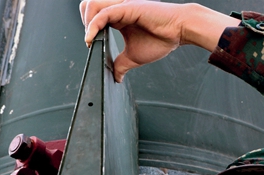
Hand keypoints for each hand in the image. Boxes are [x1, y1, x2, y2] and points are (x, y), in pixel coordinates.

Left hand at [80, 0, 235, 81]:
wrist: (179, 30)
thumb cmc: (161, 39)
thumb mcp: (134, 57)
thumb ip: (121, 66)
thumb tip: (116, 78)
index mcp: (118, 18)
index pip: (93, 18)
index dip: (88, 30)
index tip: (91, 47)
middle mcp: (117, 10)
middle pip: (87, 7)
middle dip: (83, 22)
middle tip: (92, 40)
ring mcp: (120, 6)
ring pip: (91, 6)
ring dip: (86, 23)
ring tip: (92, 39)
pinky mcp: (126, 7)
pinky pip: (102, 14)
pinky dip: (93, 26)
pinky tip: (92, 39)